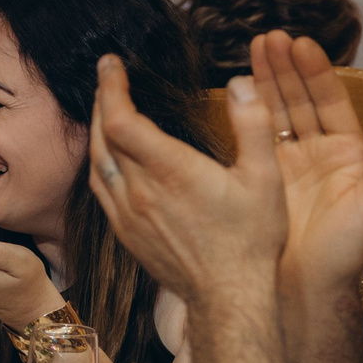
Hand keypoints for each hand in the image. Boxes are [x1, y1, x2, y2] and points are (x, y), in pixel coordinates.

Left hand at [88, 55, 285, 306]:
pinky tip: (112, 157)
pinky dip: (101, 164)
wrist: (230, 298)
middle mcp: (139, 192)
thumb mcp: (265, 178)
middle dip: (103, 102)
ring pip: (97, 164)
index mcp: (170, 171)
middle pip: (102, 137)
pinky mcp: (127, 235)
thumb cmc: (252, 240)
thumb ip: (253, 125)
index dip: (110, 87)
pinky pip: (102, 190)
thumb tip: (242, 83)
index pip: (121, 119)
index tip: (110, 63)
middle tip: (108, 78)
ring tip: (107, 110)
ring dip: (97, 132)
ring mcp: (128, 215)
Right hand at [249, 32, 362, 294]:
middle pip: (300, 98)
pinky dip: (247, 111)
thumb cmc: (345, 254)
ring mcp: (289, 163)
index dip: (316, 72)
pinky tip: (238, 88)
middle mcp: (319, 152)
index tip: (301, 45)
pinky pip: (255, 136)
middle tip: (269, 38)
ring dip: (266, 79)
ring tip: (253, 48)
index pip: (331, 101)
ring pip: (277, 110)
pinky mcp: (263, 177)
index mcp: (349, 154)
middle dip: (286, 66)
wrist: (306, 289)